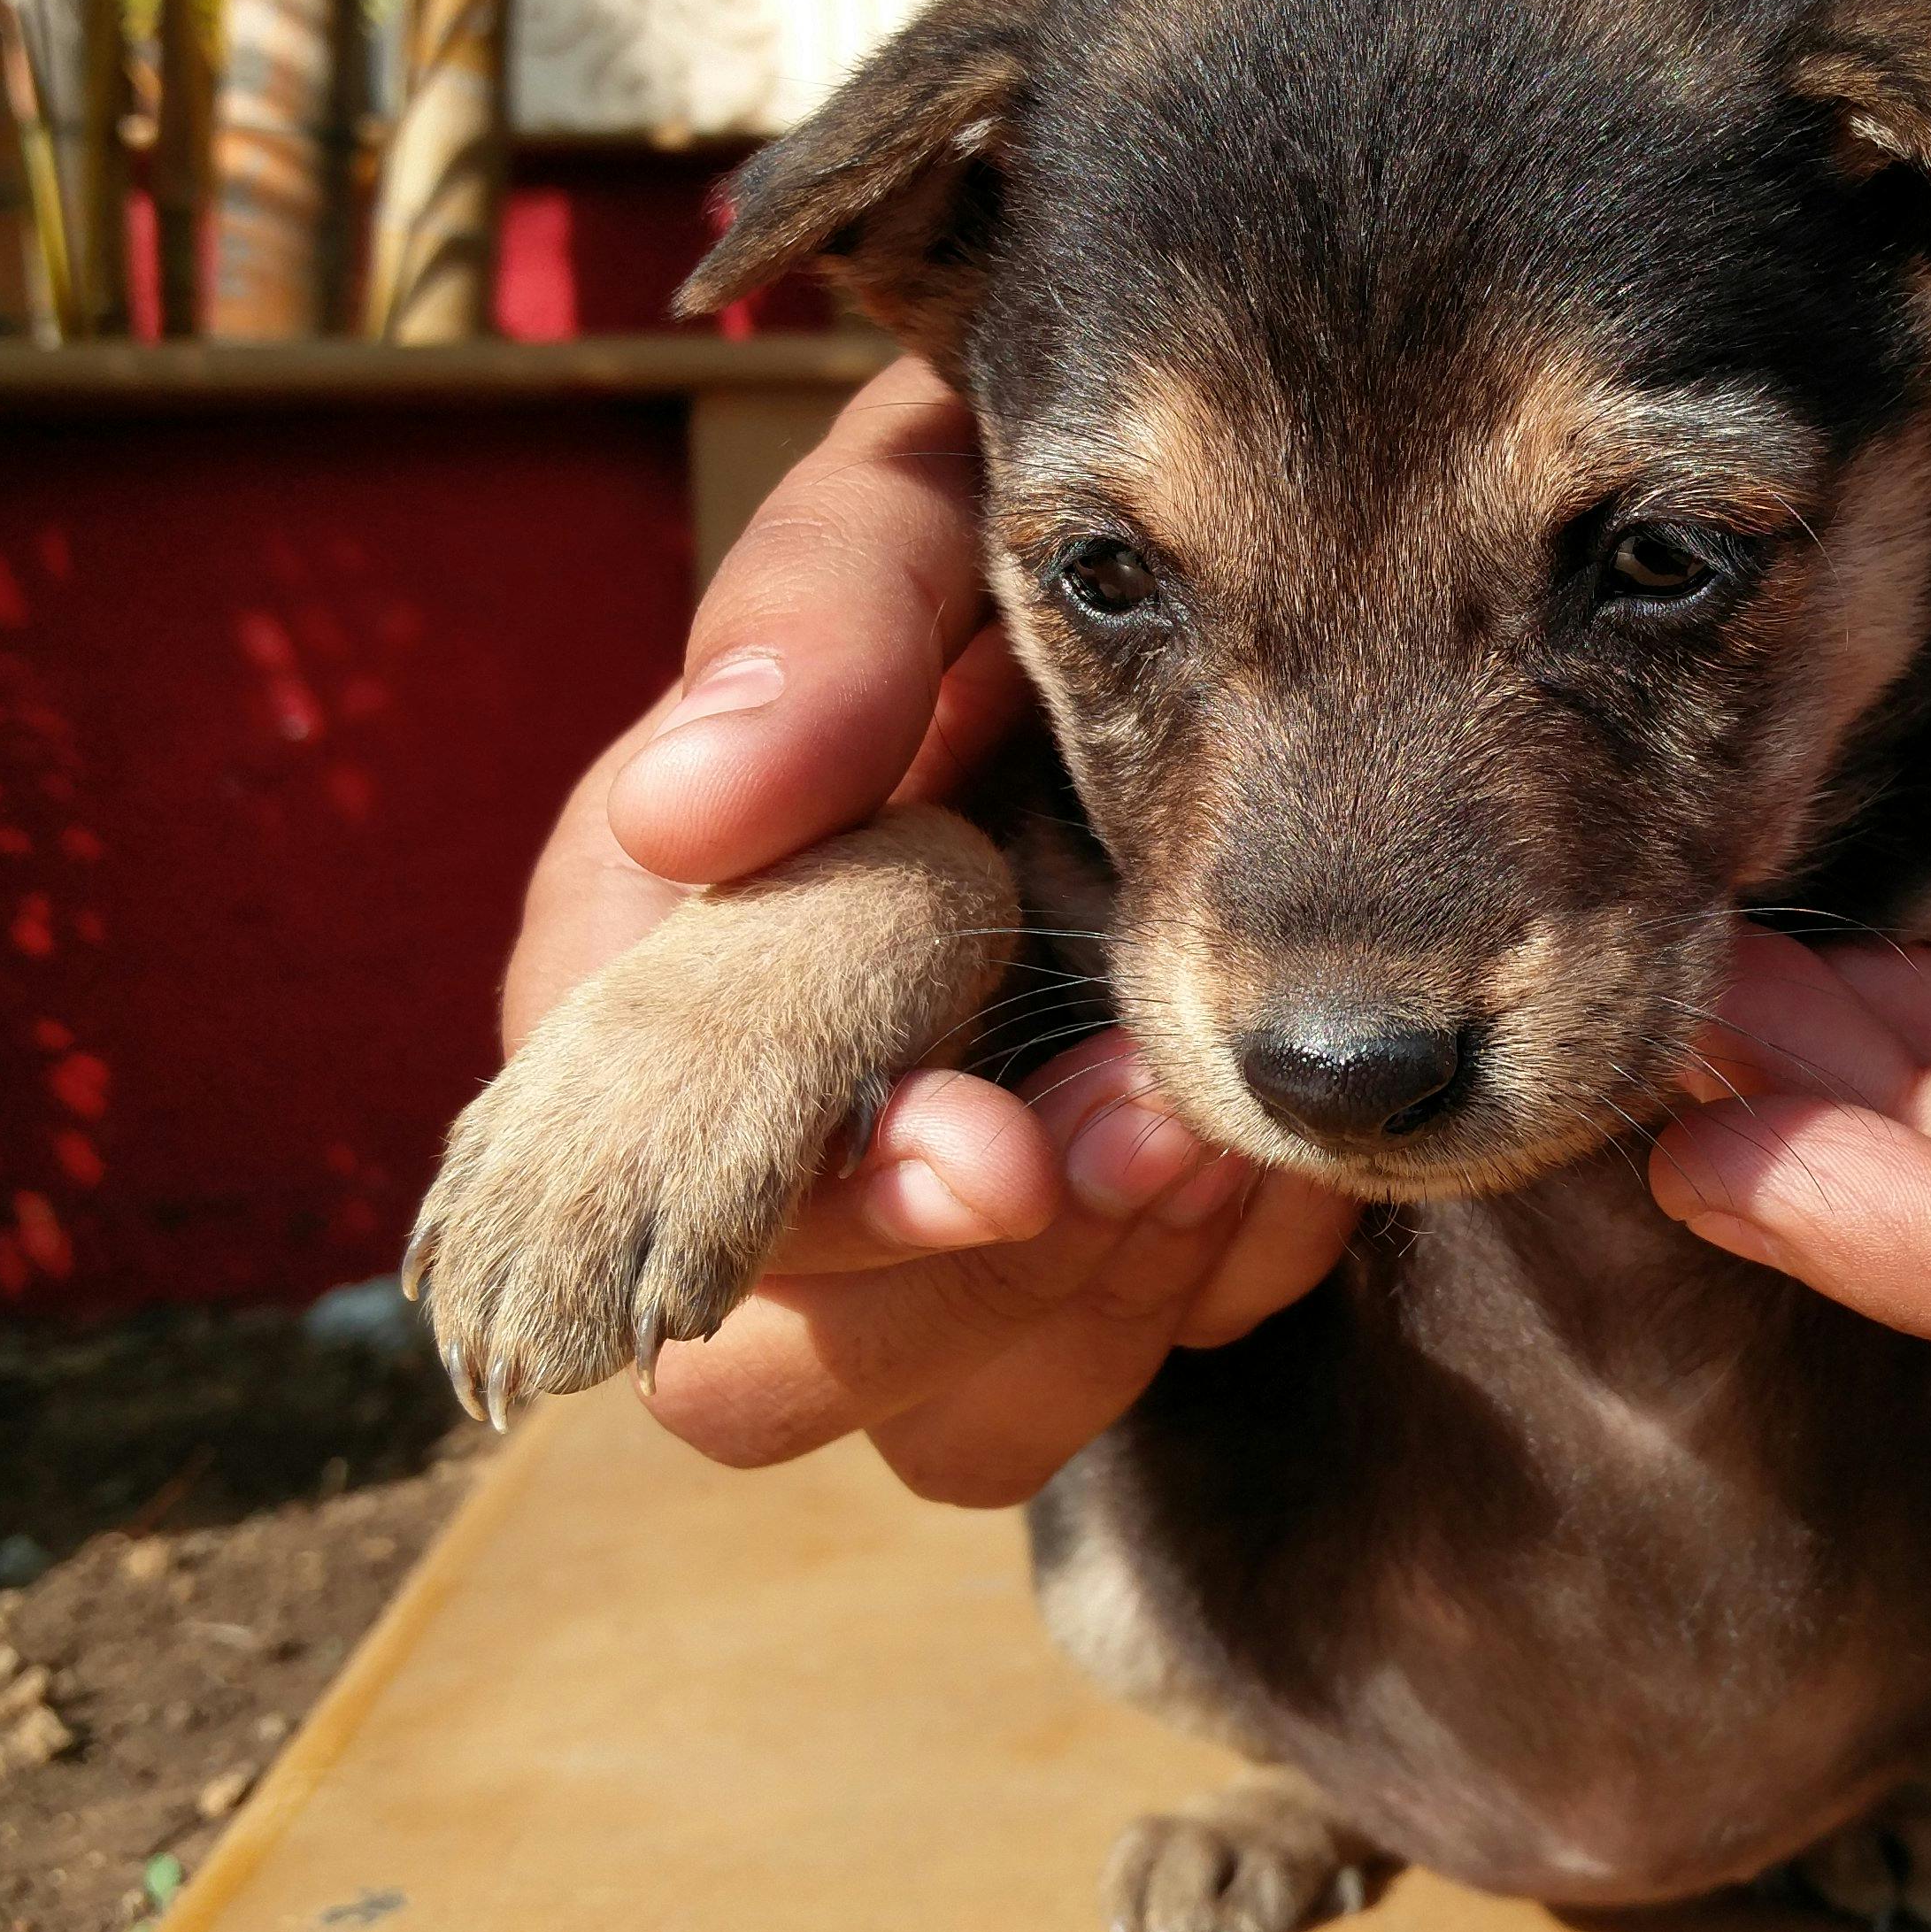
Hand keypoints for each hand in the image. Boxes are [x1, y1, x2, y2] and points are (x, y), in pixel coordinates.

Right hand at [502, 358, 1355, 1493]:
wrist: (1253, 577)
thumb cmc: (1023, 529)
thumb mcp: (920, 506)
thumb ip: (817, 614)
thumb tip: (691, 810)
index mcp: (653, 955)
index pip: (629, 1183)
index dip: (801, 1200)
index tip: (987, 1154)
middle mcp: (763, 1126)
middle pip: (754, 1378)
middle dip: (957, 1292)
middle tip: (1154, 1135)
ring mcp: (934, 1224)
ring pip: (946, 1425)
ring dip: (1096, 1310)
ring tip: (1226, 1137)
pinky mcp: (1101, 1264)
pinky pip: (1139, 1371)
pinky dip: (1227, 1289)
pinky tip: (1301, 1161)